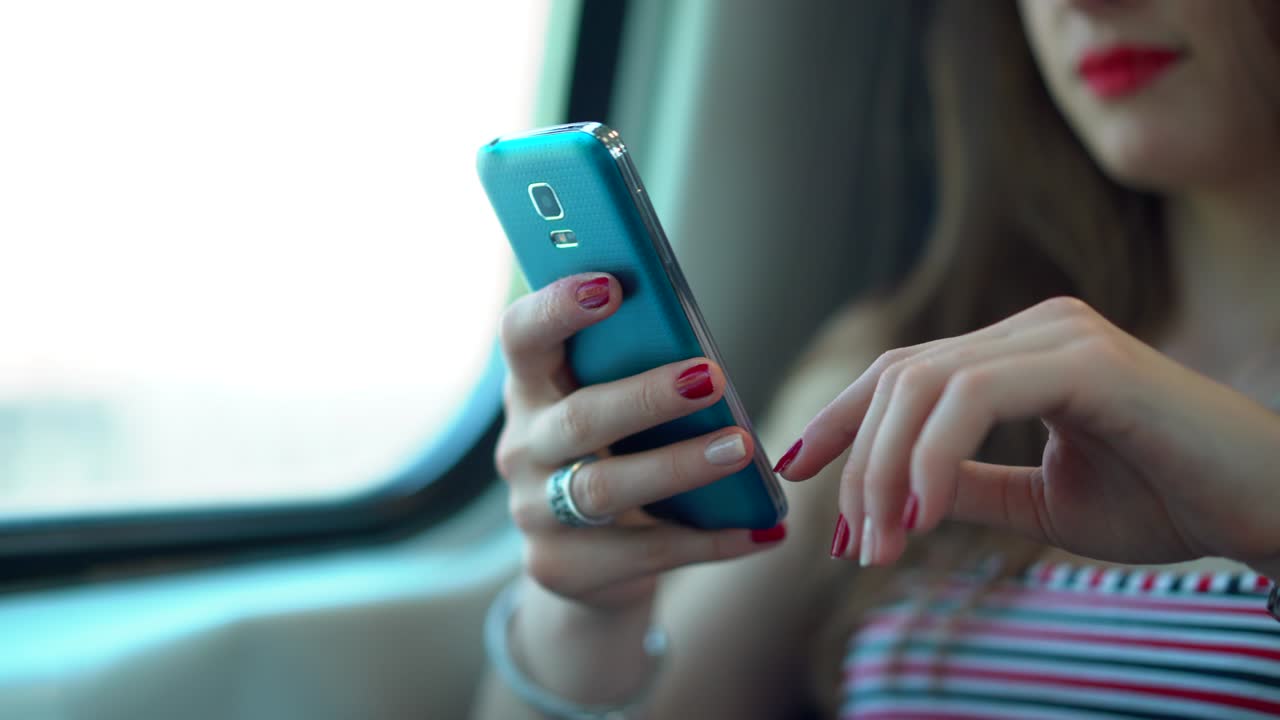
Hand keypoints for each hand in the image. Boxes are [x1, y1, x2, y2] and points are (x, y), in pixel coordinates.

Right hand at [496, 272, 784, 611]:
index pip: (521, 336)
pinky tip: (762, 530)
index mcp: (531, 387)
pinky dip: (710, 541)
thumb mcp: (613, 405)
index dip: (557, 308)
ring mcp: (534, 512)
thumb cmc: (618, 451)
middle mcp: (521, 447)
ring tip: (742, 449)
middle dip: (646, 396)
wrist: (587, 559)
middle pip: (577, 417)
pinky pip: (644, 552)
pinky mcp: (561, 567)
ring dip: (679, 466)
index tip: (611, 284)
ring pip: (605, 488)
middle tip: (710, 376)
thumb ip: (635, 372)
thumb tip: (703, 357)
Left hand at [778, 297, 1279, 573]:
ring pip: (924, 383)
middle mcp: (1034, 328)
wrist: (1267, 510)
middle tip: (850, 544)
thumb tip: (890, 492)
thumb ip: (966, 485)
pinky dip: (930, 456)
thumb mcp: (1039, 500)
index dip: (843, 421)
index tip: (799, 473)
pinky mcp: (1087, 360)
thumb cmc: (1167, 499)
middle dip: (857, 463)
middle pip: (900, 377)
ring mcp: (1059, 335)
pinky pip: (973, 395)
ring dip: (884, 470)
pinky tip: (920, 514)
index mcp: (1020, 352)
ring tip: (880, 544)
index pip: (904, 372)